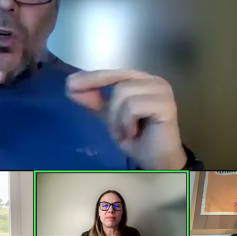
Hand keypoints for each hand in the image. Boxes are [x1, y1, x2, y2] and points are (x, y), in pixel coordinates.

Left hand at [67, 70, 187, 169]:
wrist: (156, 162)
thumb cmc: (137, 139)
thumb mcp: (110, 118)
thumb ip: (94, 101)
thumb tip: (71, 86)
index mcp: (141, 80)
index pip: (112, 72)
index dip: (92, 78)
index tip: (70, 85)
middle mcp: (154, 80)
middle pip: (117, 83)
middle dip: (111, 109)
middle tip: (117, 130)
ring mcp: (162, 91)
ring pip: (123, 93)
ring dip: (119, 119)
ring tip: (128, 133)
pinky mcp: (166, 104)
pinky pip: (133, 106)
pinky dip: (128, 123)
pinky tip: (136, 133)